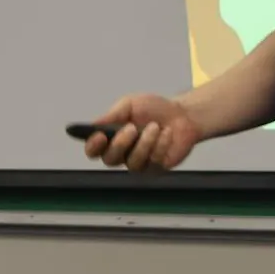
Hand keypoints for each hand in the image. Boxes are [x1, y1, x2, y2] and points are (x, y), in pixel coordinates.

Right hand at [80, 93, 201, 172]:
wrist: (182, 114)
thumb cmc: (153, 109)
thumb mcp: (130, 104)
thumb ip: (113, 115)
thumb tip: (94, 124)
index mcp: (111, 138)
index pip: (93, 150)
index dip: (92, 146)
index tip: (99, 135)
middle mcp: (122, 155)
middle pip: (110, 159)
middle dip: (120, 143)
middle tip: (132, 128)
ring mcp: (139, 164)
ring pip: (133, 162)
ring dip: (145, 142)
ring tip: (155, 126)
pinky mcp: (156, 169)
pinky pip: (153, 162)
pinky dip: (161, 144)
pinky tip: (167, 133)